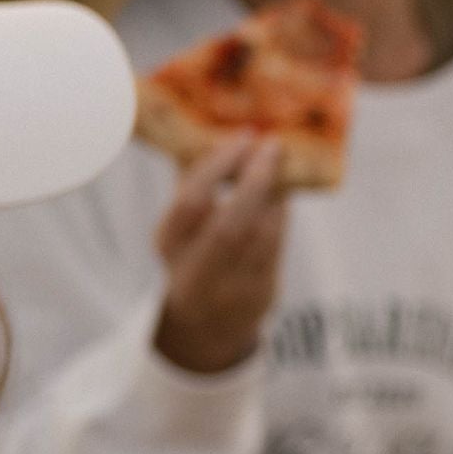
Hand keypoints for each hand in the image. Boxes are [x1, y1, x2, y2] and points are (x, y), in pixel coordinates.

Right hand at [153, 134, 290, 376]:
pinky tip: (283, 192)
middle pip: (230, 223)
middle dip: (254, 180)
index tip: (242, 137)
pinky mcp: (260, 295)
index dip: (218, 167)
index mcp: (169, 243)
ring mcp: (231, 287)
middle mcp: (196, 269)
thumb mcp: (181, 226)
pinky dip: (281, 216)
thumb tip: (210, 127)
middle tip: (272, 145)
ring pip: (261, 236)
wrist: (205, 326)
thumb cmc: (193, 257)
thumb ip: (192, 186)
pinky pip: (276, 247)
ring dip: (275, 195)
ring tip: (280, 162)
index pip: (192, 202)